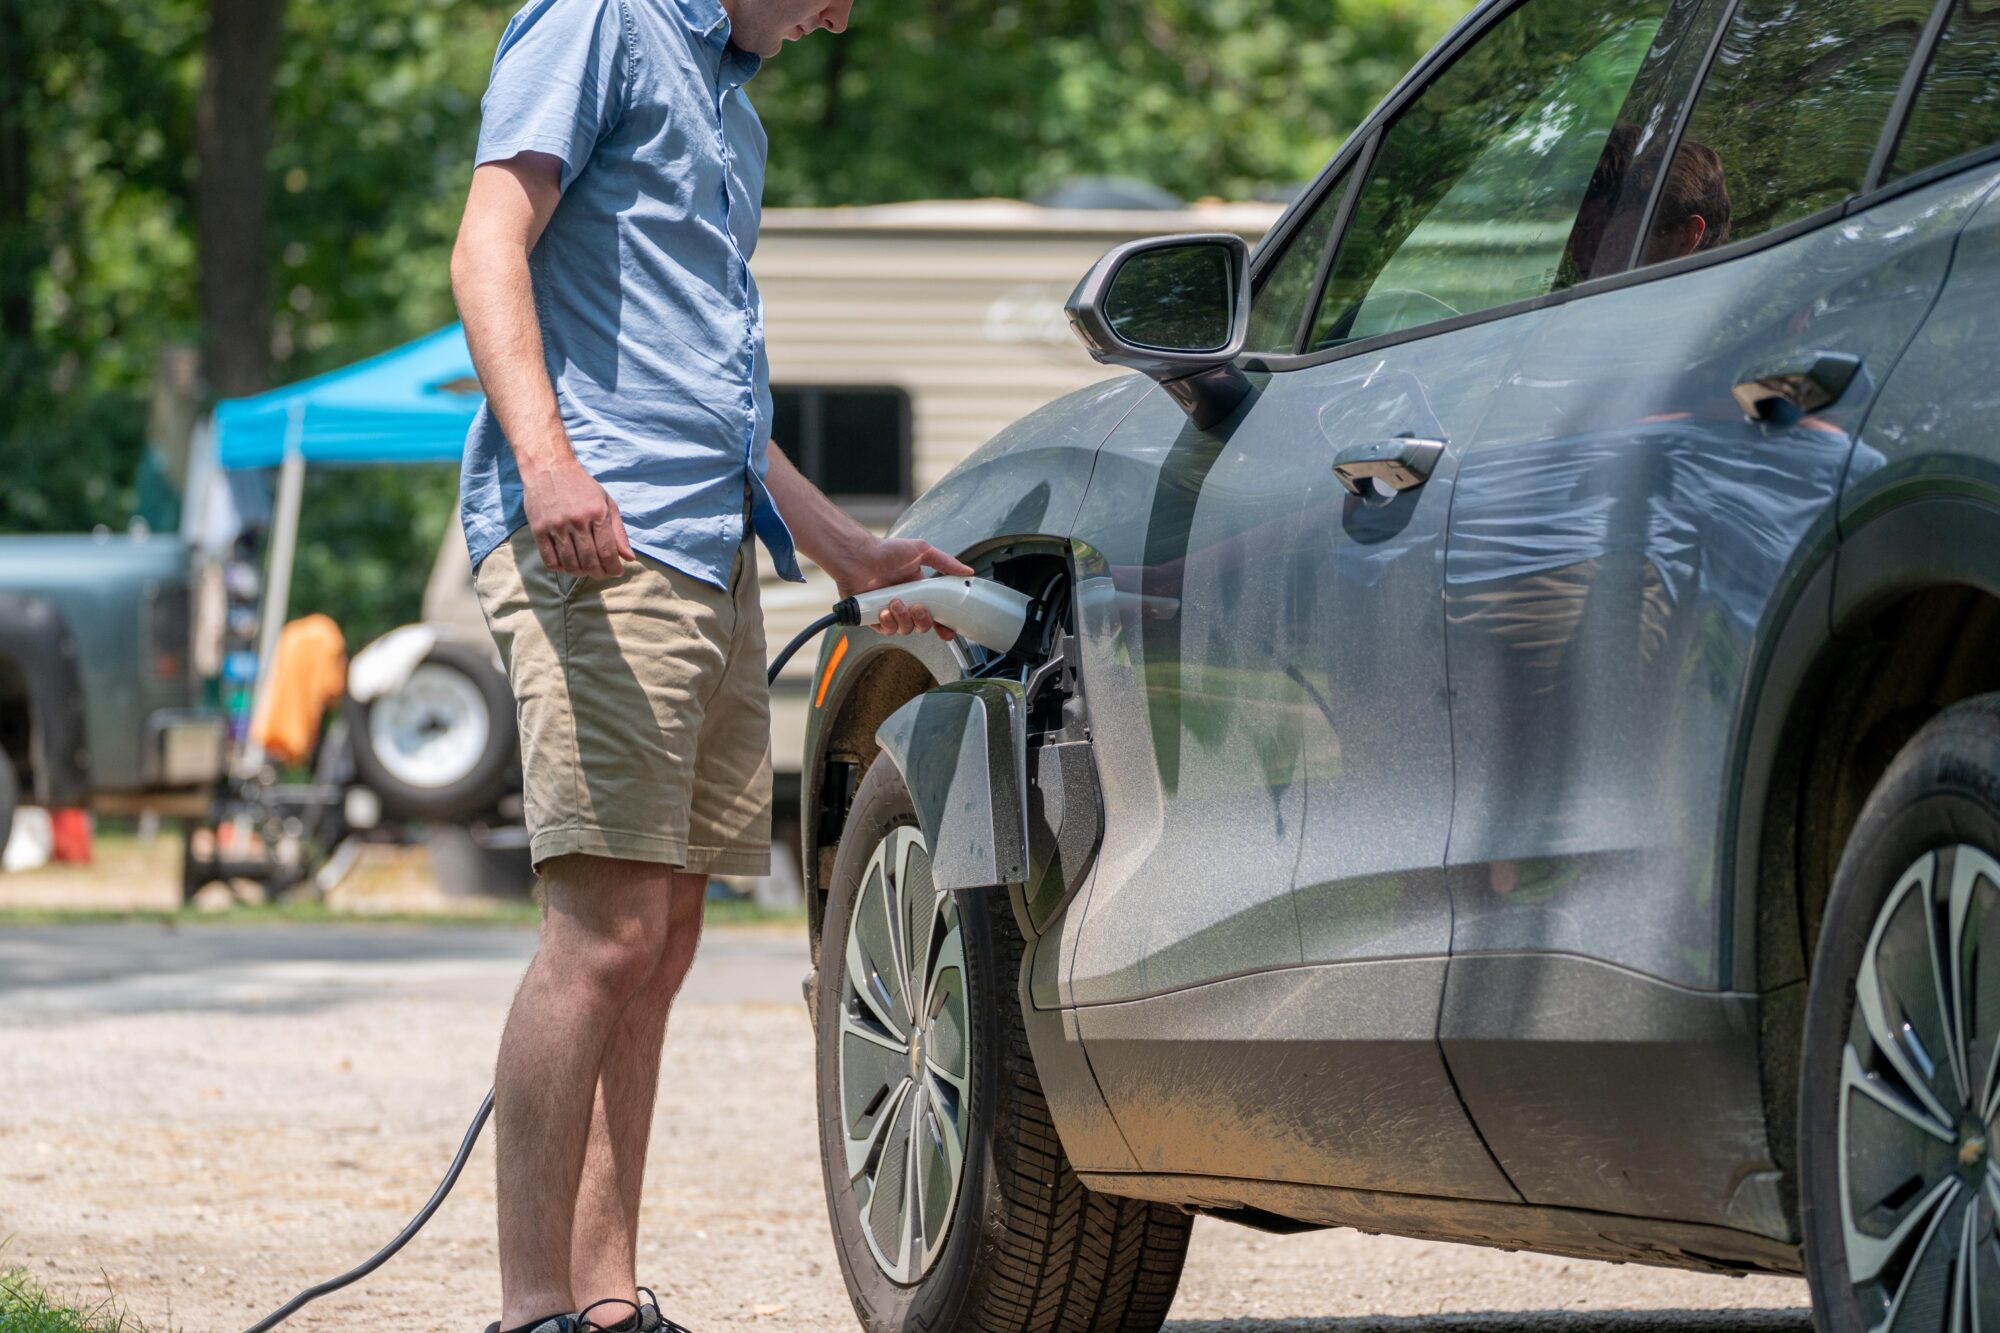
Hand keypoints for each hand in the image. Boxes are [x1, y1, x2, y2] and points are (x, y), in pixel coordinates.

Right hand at [523, 457, 632, 578]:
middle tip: (601, 574)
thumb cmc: (581, 486)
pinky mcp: (538, 529)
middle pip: (590, 561)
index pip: (607, 552)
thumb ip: (618, 531)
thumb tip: (629, 558)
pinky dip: (560, 568)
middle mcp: (577, 521)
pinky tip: (567, 564)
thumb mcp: (606, 503)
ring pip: (570, 563)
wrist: (549, 467)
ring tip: (586, 571)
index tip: (616, 572)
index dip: (613, 568)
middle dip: (599, 573)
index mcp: (597, 513)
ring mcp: (556, 526)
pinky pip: (549, 559)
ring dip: (580, 573)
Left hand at [833, 537, 974, 639]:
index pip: (936, 614)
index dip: (943, 625)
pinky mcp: (874, 618)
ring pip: (905, 630)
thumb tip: (967, 571)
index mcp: (919, 591)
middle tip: (918, 608)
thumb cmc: (885, 551)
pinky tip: (884, 610)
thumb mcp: (921, 551)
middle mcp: (906, 604)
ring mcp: (890, 612)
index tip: (948, 630)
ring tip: (895, 602)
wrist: (858, 556)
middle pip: (922, 626)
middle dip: (923, 620)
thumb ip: (946, 562)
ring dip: (903, 618)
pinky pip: (886, 630)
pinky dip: (888, 623)